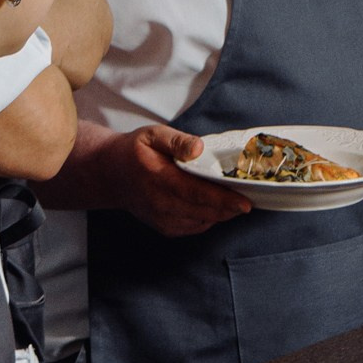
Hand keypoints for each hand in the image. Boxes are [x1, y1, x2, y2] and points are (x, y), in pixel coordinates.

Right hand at [105, 123, 250, 236]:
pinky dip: (209, 219)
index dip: (223, 199)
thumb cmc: (134, 151)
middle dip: (230, 209)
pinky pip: (194, 227)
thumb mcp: (152, 135)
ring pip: (201, 222)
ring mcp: (161, 219)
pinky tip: (218, 207)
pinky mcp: (164, 227)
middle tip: (252, 199)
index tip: (245, 201)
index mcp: (158, 179)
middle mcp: (159, 204)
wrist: (110, 175)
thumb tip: (198, 148)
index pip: (197, 193)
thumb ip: (176, 141)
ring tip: (238, 201)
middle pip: (203, 211)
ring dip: (222, 214)